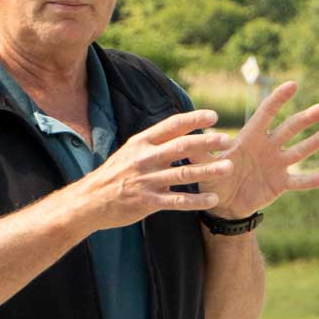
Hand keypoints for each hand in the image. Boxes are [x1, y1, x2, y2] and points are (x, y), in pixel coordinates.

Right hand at [78, 107, 237, 229]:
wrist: (90, 201)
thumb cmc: (115, 174)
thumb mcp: (130, 151)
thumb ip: (154, 143)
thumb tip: (182, 131)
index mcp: (141, 142)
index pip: (171, 125)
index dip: (193, 119)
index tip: (214, 116)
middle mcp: (144, 158)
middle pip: (181, 146)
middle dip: (207, 141)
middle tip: (228, 140)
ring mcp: (146, 180)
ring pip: (183, 174)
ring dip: (208, 170)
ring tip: (228, 168)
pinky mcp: (147, 202)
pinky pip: (177, 201)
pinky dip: (196, 201)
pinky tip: (213, 199)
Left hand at [205, 81, 318, 220]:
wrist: (223, 206)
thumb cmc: (213, 180)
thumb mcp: (203, 165)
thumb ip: (198, 151)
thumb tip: (185, 135)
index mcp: (251, 138)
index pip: (267, 113)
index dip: (278, 99)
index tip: (293, 84)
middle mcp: (268, 147)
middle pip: (290, 128)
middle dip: (307, 118)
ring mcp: (277, 165)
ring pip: (301, 150)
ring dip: (317, 140)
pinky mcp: (281, 184)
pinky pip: (301, 181)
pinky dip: (316, 179)